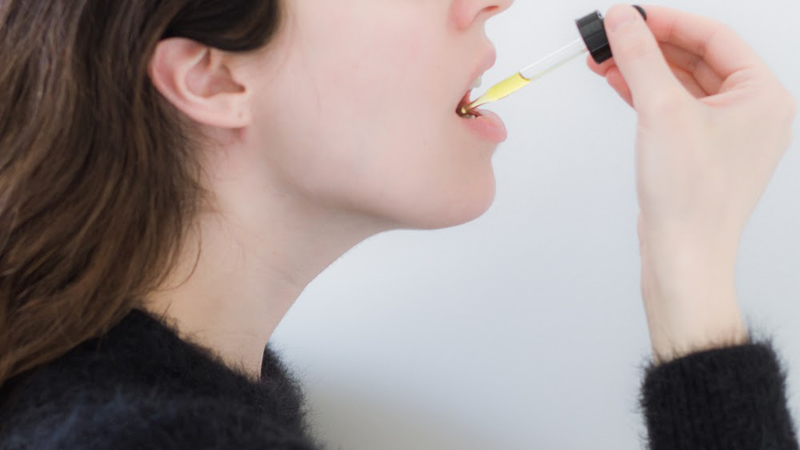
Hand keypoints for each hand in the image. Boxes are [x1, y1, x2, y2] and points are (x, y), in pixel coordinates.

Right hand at [588, 5, 796, 361]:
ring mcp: (724, 134)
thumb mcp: (661, 112)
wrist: (682, 256)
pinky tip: (617, 82)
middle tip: (612, 35)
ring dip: (642, 69)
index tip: (631, 16)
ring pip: (680, 84)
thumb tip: (623, 20)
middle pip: (695, 58)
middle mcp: (750, 112)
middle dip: (649, 46)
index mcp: (762, 96)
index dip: (668, 22)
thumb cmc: (691, 198)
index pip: (714, 37)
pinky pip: (672, 109)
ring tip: (604, 58)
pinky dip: (644, 94)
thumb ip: (640, 57)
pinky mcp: (698, 152)